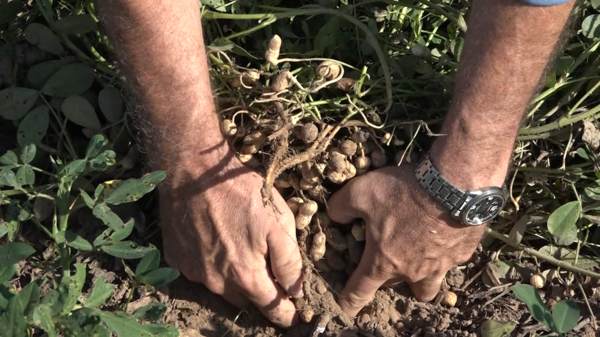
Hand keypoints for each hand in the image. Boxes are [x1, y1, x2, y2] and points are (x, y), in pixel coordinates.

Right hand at [159, 151, 302, 326]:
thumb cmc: (240, 191)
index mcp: (246, 275)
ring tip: (240, 252)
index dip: (286, 313)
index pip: (272, 308)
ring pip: (222, 288)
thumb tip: (296, 291)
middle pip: (246, 301)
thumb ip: (289, 262)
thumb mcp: (278, 221)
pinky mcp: (176, 260)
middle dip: (260, 294)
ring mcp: (193, 273)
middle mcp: (217, 283)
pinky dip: (212, 265)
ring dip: (235, 279)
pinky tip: (216, 241)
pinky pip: (201, 273)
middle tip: (270, 277)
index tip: (294, 314)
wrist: (192, 170)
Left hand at [327, 165, 484, 316]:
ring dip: (419, 280)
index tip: (347, 307)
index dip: (350, 302)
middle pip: (394, 287)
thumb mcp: (361, 192)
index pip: (360, 292)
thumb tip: (334, 214)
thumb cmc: (405, 192)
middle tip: (384, 259)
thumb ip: (341, 206)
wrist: (455, 185)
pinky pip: (450, 263)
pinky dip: (443, 254)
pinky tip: (442, 235)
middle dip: (386, 278)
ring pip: (427, 288)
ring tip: (416, 262)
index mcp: (383, 261)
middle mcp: (411, 271)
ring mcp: (439, 266)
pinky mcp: (461, 255)